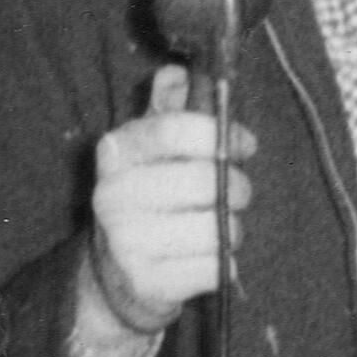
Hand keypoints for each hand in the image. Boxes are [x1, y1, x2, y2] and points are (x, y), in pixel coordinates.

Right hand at [79, 63, 255, 340]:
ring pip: (217, 226)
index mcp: (115, 152)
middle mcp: (112, 195)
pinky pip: (217, 266)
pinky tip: (207, 259)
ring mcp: (126, 242)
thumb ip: (167, 110)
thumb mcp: (149, 152)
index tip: (245, 144)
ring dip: (232, 228)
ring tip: (217, 228)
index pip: (175, 128)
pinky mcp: (148, 283)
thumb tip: (178, 73)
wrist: (115, 279)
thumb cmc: (147, 203)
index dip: (222, 134)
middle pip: (205, 179)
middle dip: (237, 186)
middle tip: (238, 193)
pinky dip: (224, 263)